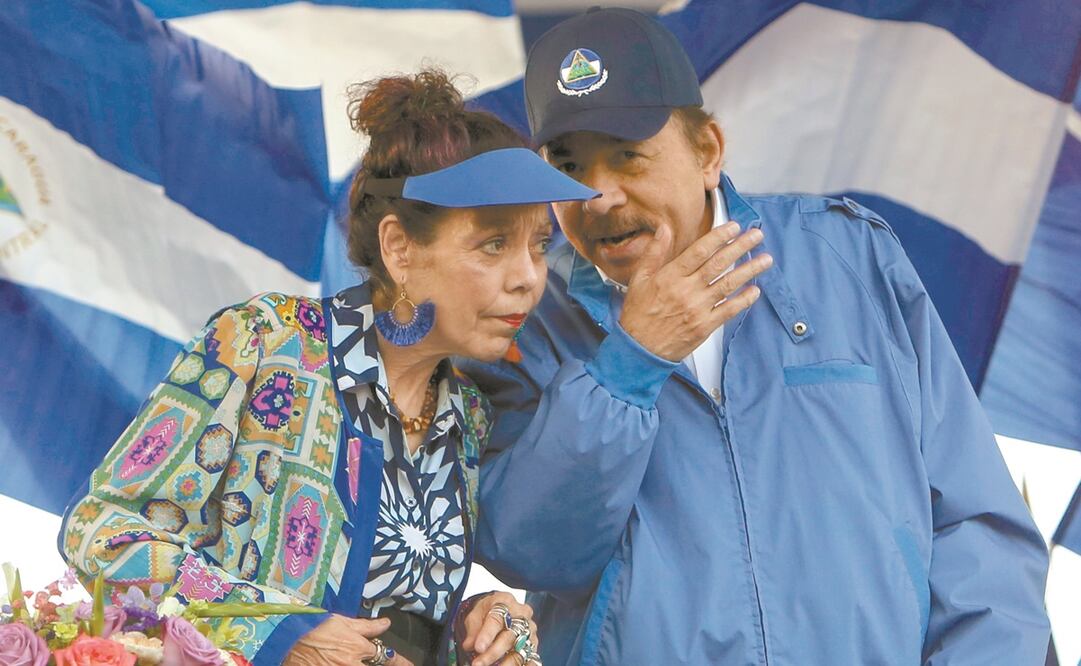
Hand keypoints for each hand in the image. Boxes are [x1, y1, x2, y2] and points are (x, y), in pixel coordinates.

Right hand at [283, 614, 412, 665]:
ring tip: (361, 661)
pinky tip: (347, 663)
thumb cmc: (314, 626)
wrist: (287, 639)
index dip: (401, 662)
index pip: (386, 658)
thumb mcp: (342, 621)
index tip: (410, 664)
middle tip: (402, 665)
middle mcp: (351, 664)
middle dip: (386, 665)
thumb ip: (366, 626)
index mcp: (358, 648)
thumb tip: (386, 623)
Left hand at [459, 592, 538, 665]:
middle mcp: (522, 614)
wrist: (502, 609)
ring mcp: (530, 630)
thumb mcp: (476, 614)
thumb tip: (468, 645)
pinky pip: (530, 658)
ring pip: (519, 650)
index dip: (487, 635)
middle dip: (492, 653)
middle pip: (509, 636)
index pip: (497, 619)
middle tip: (478, 663)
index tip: (478, 648)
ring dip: (505, 664)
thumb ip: (473, 629)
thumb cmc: (487, 611)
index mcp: (505, 602)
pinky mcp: (534, 644)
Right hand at [619, 222, 771, 360]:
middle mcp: (686, 291)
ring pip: (729, 285)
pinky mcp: (705, 326)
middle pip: (719, 264)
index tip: (733, 227)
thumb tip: (664, 229)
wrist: (639, 350)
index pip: (699, 251)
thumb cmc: (638, 316)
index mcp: (670, 277)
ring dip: (750, 270)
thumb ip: (654, 252)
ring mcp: (697, 309)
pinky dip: (744, 300)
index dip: (719, 237)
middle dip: (741, 247)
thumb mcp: (639, 279)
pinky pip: (729, 310)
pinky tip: (755, 291)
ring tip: (765, 260)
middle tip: (756, 236)